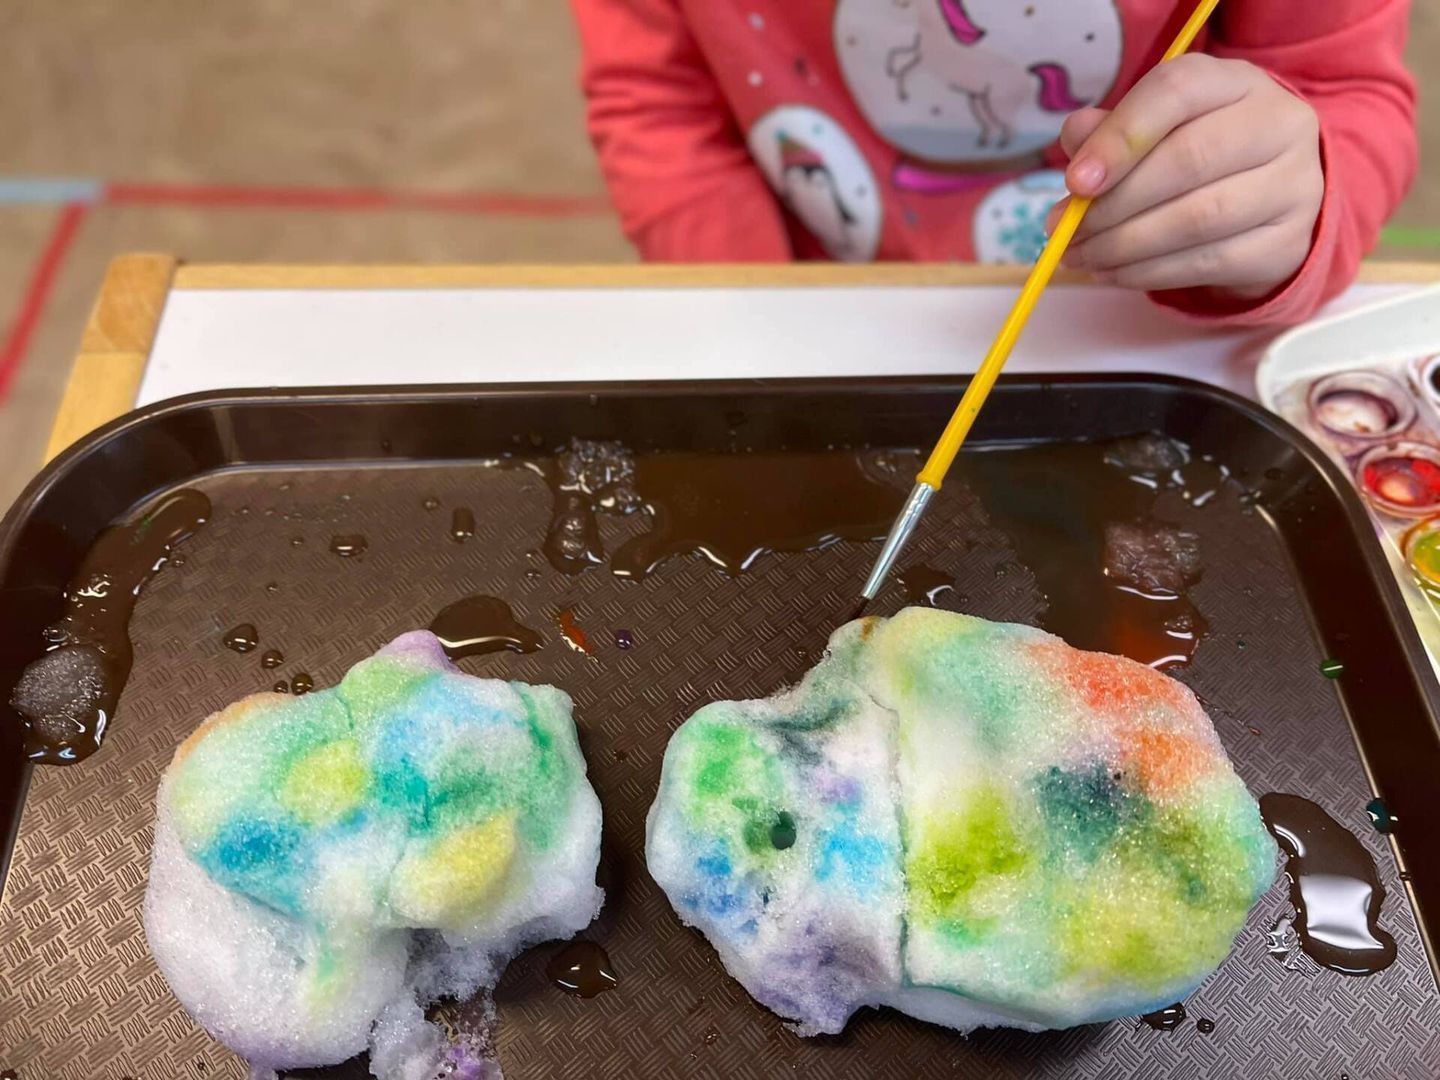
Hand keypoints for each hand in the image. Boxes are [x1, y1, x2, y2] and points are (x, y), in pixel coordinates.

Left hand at [1046, 54, 1323, 301]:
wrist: (1268, 202)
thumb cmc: (1196, 155)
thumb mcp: (1155, 129)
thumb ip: (1110, 130)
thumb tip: (1076, 143)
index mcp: (1237, 82)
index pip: (1177, 92)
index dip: (1120, 136)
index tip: (1075, 181)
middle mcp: (1278, 125)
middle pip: (1188, 160)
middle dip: (1113, 203)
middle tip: (1065, 229)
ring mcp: (1292, 185)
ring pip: (1198, 219)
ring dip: (1123, 245)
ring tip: (1080, 256)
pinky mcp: (1287, 242)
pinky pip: (1208, 263)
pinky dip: (1148, 273)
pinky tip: (1112, 273)